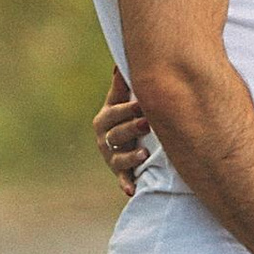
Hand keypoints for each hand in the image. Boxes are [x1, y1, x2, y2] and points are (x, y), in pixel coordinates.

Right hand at [93, 67, 149, 186]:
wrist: (128, 144)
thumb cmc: (127, 116)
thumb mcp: (122, 101)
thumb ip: (122, 85)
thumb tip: (119, 62)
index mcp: (106, 118)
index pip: (113, 113)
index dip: (126, 110)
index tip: (141, 105)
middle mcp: (105, 138)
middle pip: (116, 134)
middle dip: (131, 129)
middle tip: (148, 124)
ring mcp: (112, 157)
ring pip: (119, 158)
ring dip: (130, 156)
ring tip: (144, 155)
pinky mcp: (121, 174)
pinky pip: (122, 180)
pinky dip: (126, 185)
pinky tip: (132, 190)